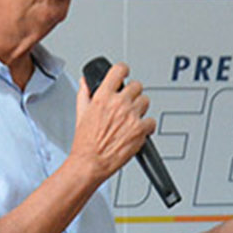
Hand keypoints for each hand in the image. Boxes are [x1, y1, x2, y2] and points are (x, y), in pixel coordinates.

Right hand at [69, 61, 153, 184]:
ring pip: (145, 101)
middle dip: (132, 94)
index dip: (123, 71)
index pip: (119, 70)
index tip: (124, 73)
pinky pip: (151, 122)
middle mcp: (119, 104)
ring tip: (131, 119)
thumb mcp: (80, 114)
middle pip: (136, 86)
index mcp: (103, 96)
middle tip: (127, 104)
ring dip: (140, 109)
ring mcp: (131, 116)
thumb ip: (84, 94)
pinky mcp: (140, 130)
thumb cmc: (85, 143)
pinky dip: (146, 126)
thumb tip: (85, 82)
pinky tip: (137, 131)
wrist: (90, 163)